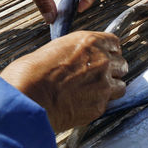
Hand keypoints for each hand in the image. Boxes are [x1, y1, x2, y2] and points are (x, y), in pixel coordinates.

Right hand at [0, 31, 126, 131]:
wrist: (27, 98)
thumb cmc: (31, 74)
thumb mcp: (56, 48)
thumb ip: (77, 52)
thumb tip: (81, 58)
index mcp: (90, 42)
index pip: (115, 43)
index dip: (110, 52)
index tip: (106, 57)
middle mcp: (102, 61)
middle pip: (121, 64)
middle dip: (112, 70)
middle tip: (99, 77)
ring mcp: (104, 84)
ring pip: (120, 86)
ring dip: (111, 88)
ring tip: (94, 92)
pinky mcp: (100, 105)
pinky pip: (109, 103)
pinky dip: (100, 104)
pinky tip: (85, 103)